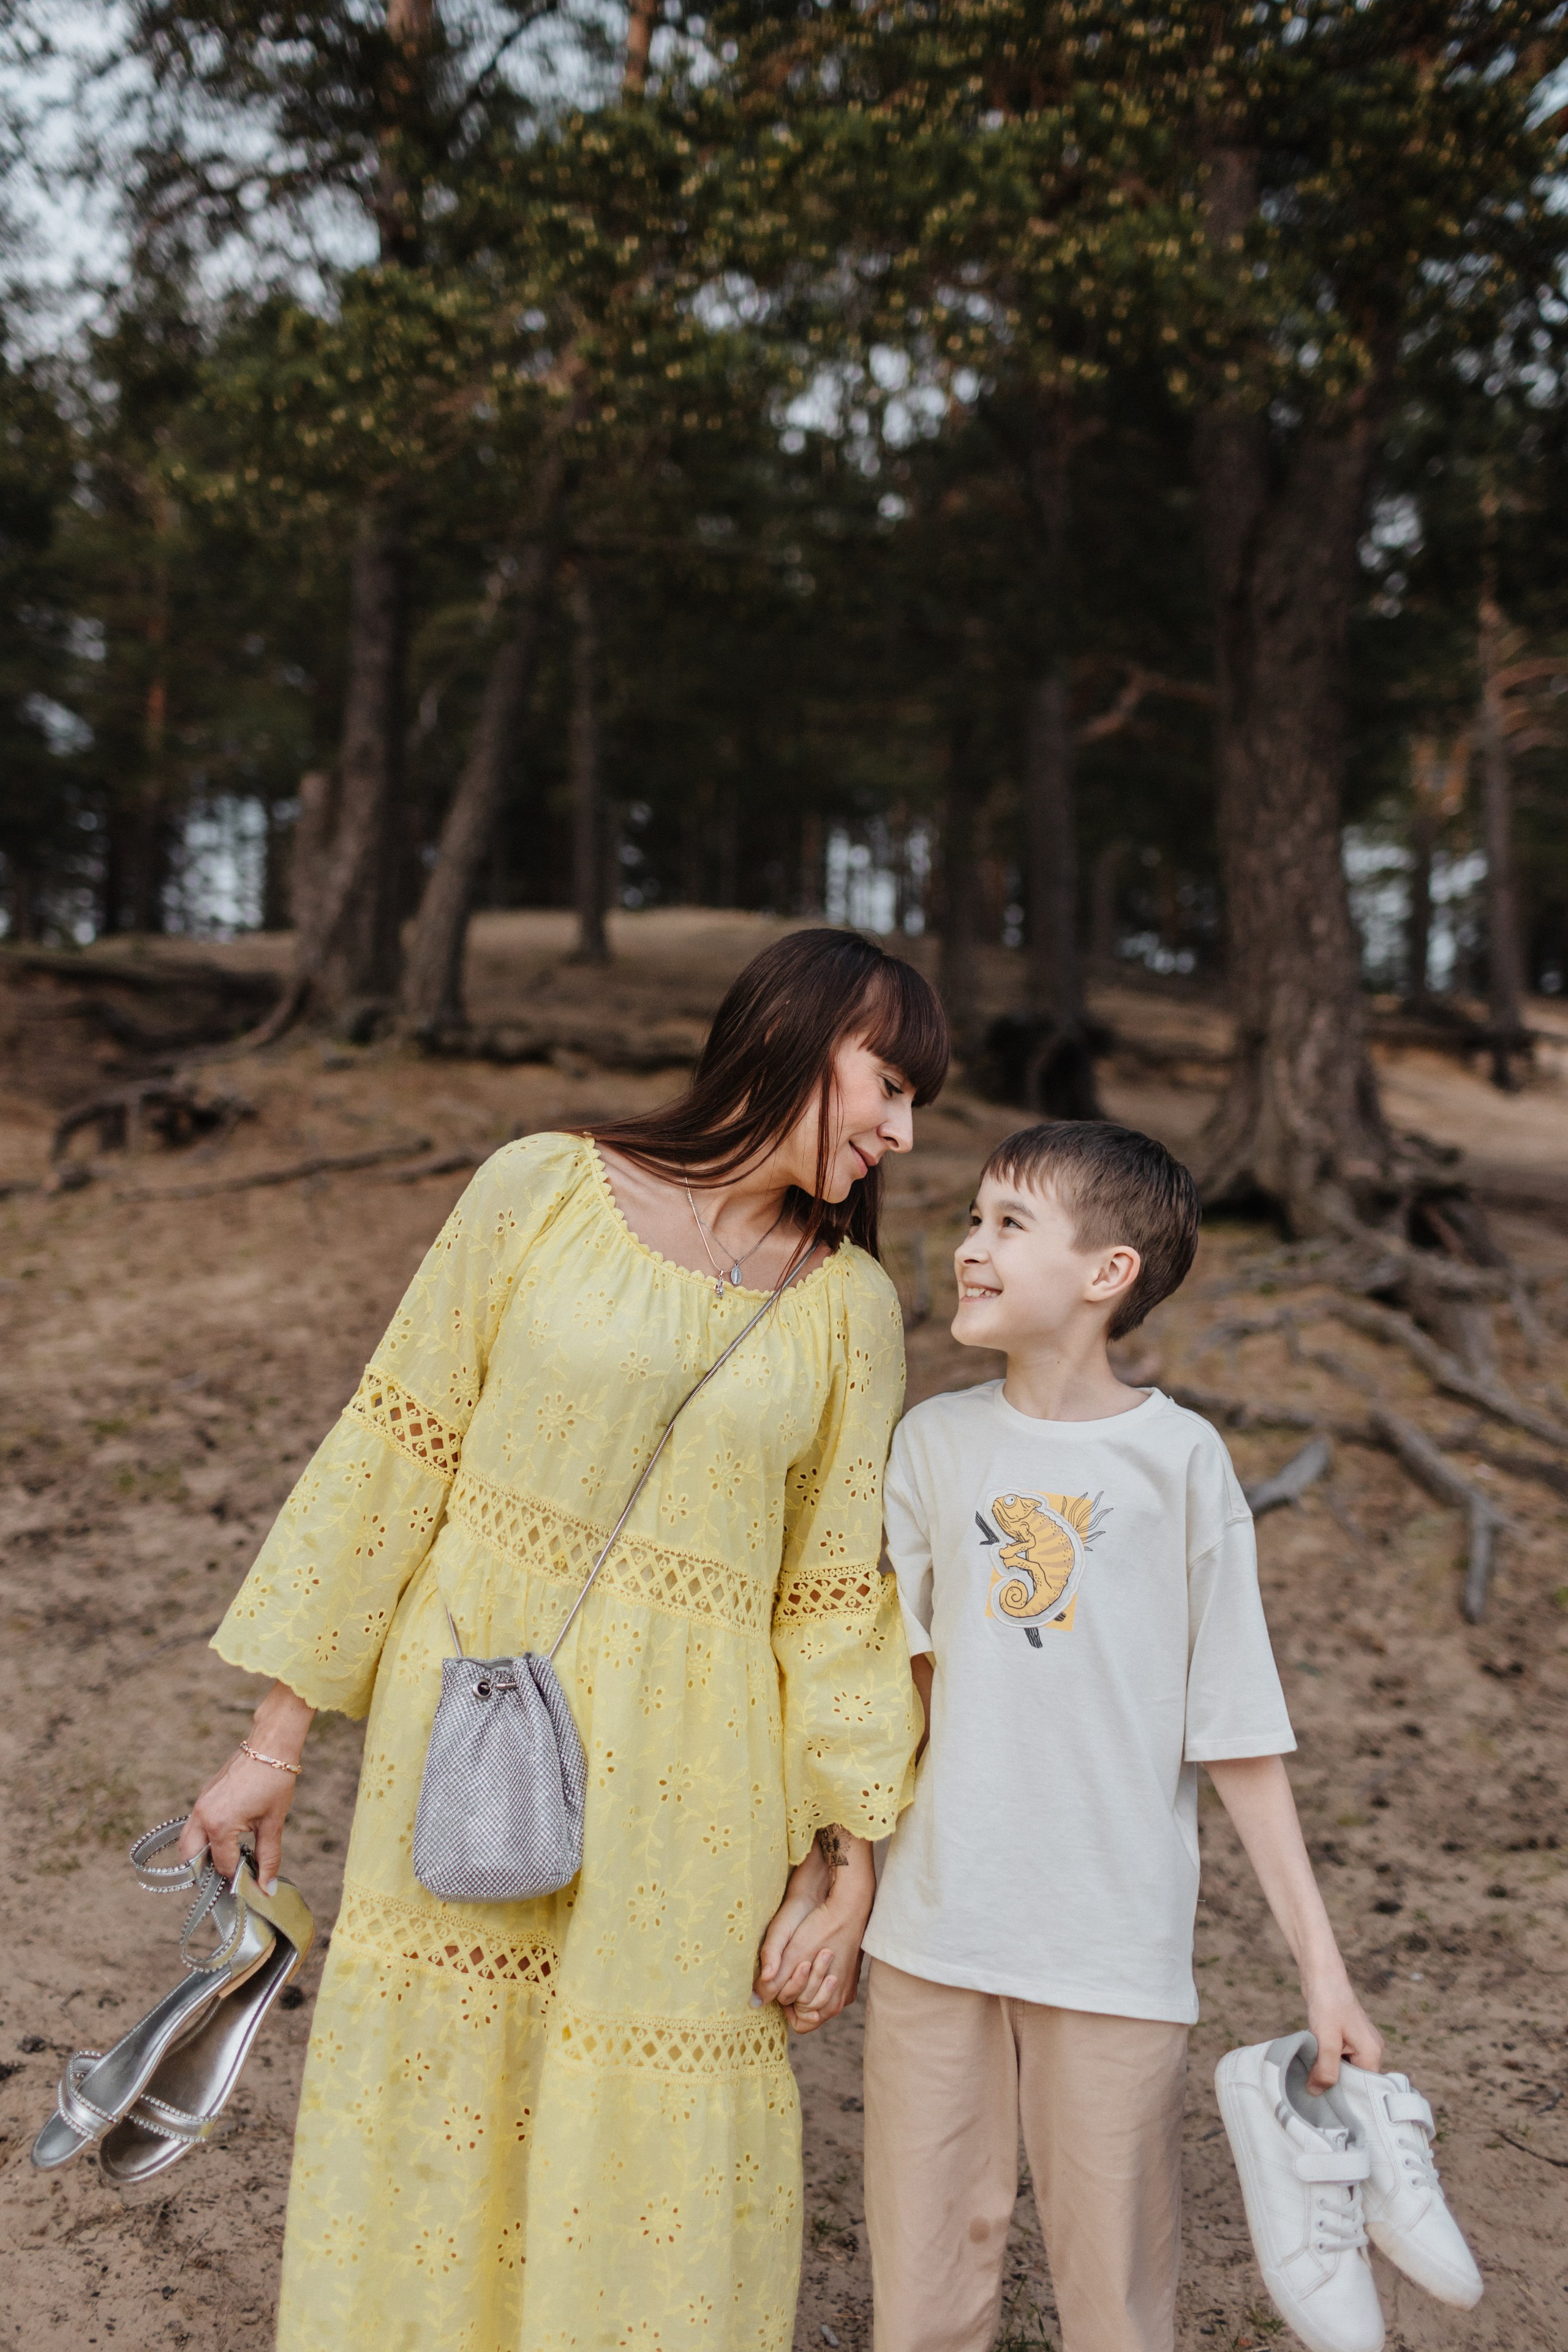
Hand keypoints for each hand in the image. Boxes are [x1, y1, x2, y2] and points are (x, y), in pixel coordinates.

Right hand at [178, 1680, 313, 1889]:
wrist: (270, 1746)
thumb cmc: (274, 1782)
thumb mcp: (273, 1824)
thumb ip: (268, 1858)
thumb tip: (267, 1888)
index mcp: (219, 1825)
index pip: (222, 1866)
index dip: (237, 1879)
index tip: (250, 1885)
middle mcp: (202, 1816)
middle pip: (190, 1859)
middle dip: (205, 1873)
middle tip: (227, 1879)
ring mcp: (199, 1805)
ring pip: (187, 1842)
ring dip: (200, 1857)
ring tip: (224, 1863)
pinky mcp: (203, 1796)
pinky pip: (193, 1826)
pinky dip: (202, 1840)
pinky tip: (223, 1842)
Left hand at [753, 1827, 874, 2034]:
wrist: (849, 1901)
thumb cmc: (821, 1926)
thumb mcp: (792, 1952)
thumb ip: (772, 1981)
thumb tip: (754, 2002)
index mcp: (830, 2001)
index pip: (800, 2022)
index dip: (785, 2003)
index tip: (779, 1982)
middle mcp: (842, 1999)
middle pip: (807, 2010)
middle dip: (794, 1990)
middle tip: (793, 1961)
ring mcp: (847, 1986)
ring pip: (816, 1996)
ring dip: (804, 1980)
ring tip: (803, 1955)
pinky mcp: (848, 1972)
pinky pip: (825, 1983)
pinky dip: (815, 1973)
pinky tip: (811, 1952)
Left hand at [1303, 1967, 1383, 2090]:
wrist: (1321, 1974)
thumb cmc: (1327, 2003)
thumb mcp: (1326, 2040)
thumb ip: (1324, 2069)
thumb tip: (1316, 2093)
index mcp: (1372, 2053)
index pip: (1364, 2089)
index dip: (1346, 2098)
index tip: (1328, 2107)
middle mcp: (1370, 2050)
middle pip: (1354, 2080)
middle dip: (1335, 2086)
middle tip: (1314, 2096)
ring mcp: (1358, 2043)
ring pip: (1344, 2069)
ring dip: (1328, 2073)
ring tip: (1311, 2082)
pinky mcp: (1345, 2037)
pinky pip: (1338, 2058)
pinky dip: (1325, 2062)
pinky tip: (1311, 2066)